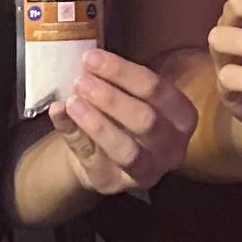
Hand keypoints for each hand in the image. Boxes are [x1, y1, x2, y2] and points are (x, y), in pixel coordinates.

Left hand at [49, 48, 196, 196]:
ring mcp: (147, 171)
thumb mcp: (125, 94)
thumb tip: (87, 62)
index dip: (123, 72)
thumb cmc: (123, 117)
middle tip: (81, 81)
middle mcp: (172, 147)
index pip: (157, 90)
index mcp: (182, 116)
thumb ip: (110, 81)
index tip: (92, 58)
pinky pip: (94, 161)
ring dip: (98, 124)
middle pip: (147, 120)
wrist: (102, 155)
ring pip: (128, 150)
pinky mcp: (115, 183)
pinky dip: (74, 135)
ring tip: (73, 101)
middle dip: (111, 99)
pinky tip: (59, 113)